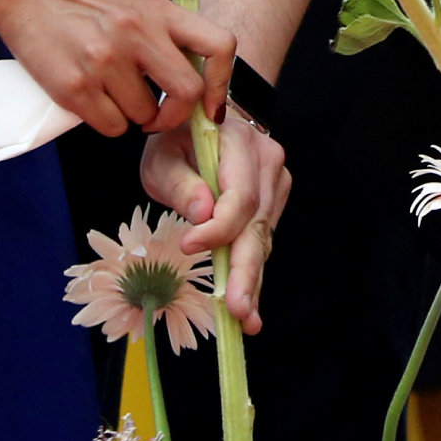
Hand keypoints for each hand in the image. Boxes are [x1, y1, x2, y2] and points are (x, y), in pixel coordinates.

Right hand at [0, 0, 235, 141]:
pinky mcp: (74, 86)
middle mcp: (137, 33)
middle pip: (187, 92)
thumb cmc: (83, 4)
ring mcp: (105, 61)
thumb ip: (166, 37)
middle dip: (175, 116)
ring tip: (111, 96)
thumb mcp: (135, 6)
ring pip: (143, 115)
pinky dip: (108, 123)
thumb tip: (194, 88)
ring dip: (132, 117)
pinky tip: (94, 103)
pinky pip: (111, 127)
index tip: (210, 105)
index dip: (222, 83)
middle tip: (157, 117)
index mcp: (160, 12)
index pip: (220, 46)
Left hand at [141, 107, 289, 332]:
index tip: (190, 246)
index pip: (238, 195)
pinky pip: (261, 239)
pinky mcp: (274, 202)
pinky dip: (251, 270)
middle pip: (258, 224)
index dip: (218, 227)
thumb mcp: (163, 154)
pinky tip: (247, 302)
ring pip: (262, 238)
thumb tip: (201, 214)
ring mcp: (277, 183)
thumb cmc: (177, 139)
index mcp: (239, 142)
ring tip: (246, 319)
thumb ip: (180, 183)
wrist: (207, 121)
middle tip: (240, 311)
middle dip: (247, 271)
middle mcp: (268, 162)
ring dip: (251, 280)